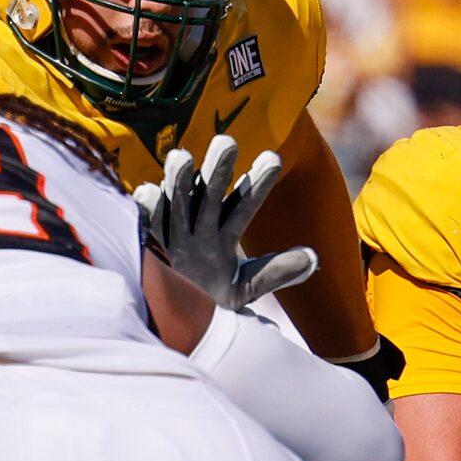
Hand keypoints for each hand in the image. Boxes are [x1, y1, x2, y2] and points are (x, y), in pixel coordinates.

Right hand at [135, 136, 309, 310]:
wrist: (169, 319)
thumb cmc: (207, 301)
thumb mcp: (244, 287)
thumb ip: (275, 272)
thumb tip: (314, 258)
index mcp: (222, 234)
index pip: (244, 205)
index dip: (257, 184)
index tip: (274, 159)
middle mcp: (197, 227)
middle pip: (209, 195)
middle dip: (217, 170)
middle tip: (228, 141)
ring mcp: (171, 233)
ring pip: (176, 202)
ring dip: (179, 181)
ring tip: (182, 157)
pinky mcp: (147, 245)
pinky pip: (146, 225)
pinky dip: (146, 209)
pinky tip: (147, 192)